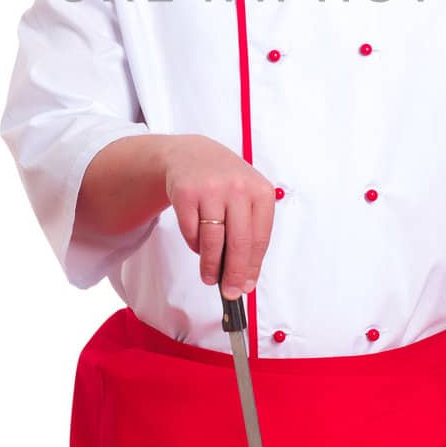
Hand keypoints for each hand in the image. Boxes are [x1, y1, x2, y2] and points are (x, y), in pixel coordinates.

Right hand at [161, 134, 276, 299]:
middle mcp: (238, 188)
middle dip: (234, 274)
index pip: (260, 239)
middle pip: (239, 243)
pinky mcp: (185, 193)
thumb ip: (250, 231)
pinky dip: (195, 245)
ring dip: (210, 265)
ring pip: (213, 241)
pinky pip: (191, 232)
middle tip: (230, 292)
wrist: (191, 154)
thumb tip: (246, 276)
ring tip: (210, 277)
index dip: (252, 268)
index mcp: (260, 191)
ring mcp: (211, 189)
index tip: (246, 286)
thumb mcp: (246, 197)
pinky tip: (198, 246)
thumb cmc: (224, 182)